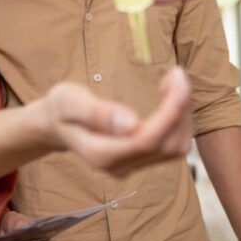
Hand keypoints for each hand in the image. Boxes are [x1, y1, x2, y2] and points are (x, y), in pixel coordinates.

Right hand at [39, 66, 191, 177]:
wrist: (57, 124)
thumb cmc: (62, 108)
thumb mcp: (70, 102)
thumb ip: (97, 113)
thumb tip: (131, 123)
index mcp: (102, 154)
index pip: (147, 140)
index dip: (170, 111)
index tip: (176, 78)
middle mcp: (121, 166)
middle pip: (168, 145)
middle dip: (180, 108)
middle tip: (176, 73)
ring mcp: (133, 166)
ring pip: (176, 147)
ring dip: (183, 114)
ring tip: (174, 82)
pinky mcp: (142, 159)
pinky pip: (173, 144)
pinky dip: (179, 120)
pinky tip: (171, 97)